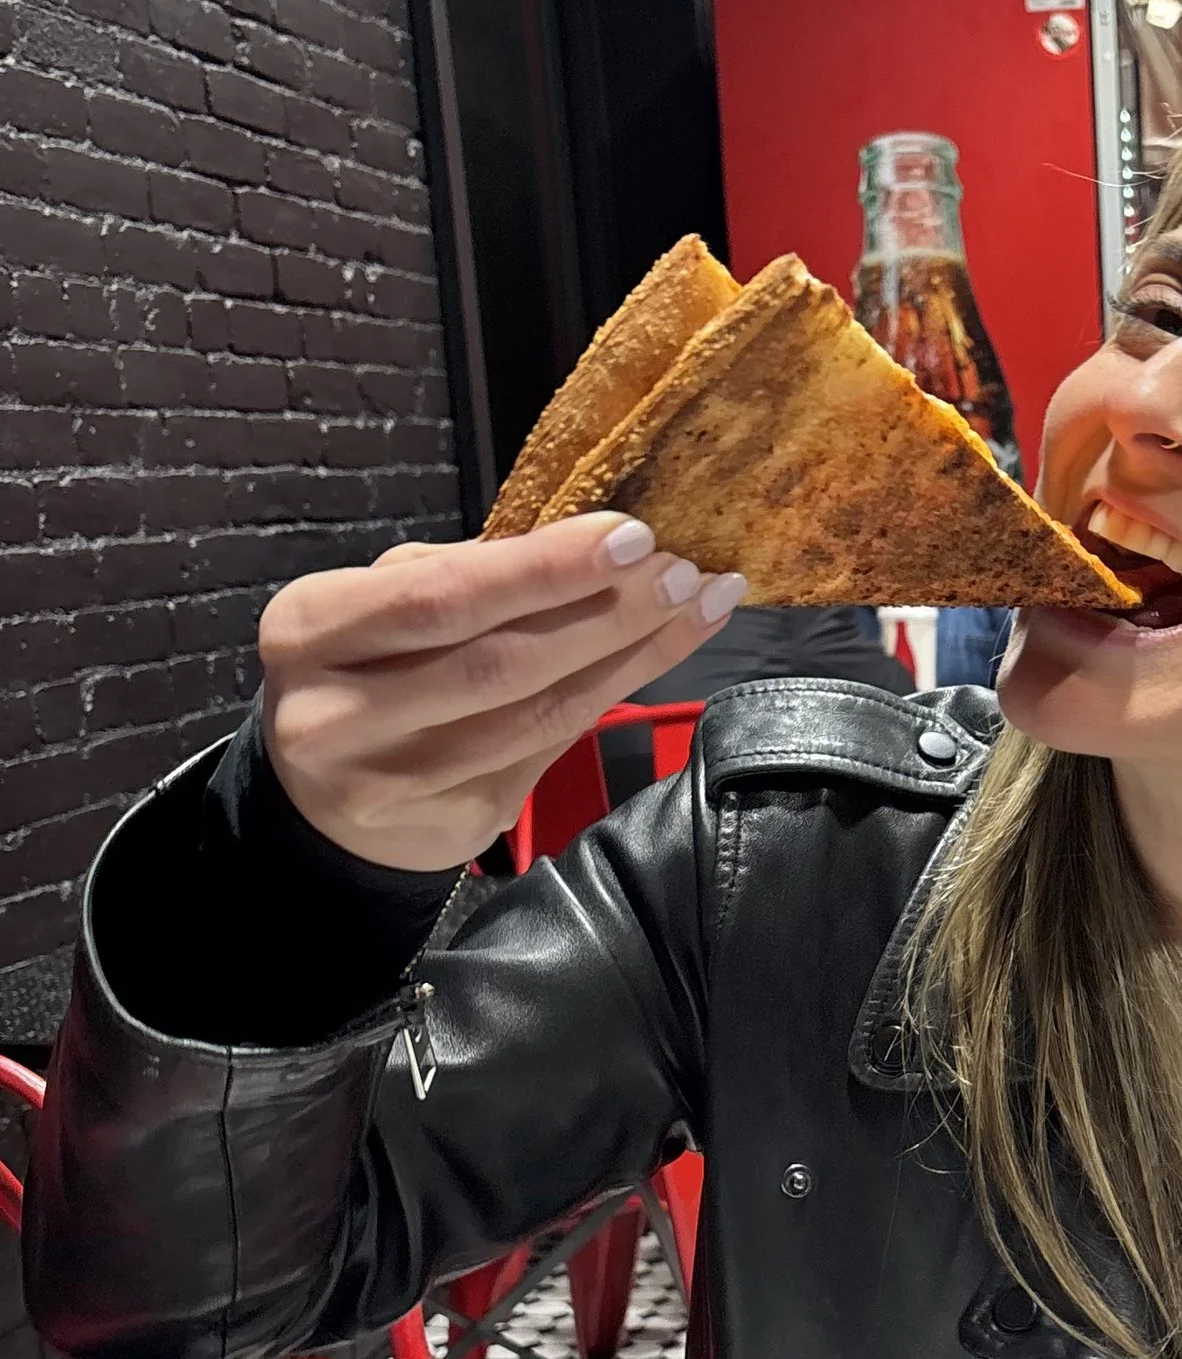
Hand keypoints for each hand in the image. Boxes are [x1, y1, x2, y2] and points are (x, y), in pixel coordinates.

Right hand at [260, 514, 744, 873]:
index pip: (440, 597)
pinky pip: (548, 751)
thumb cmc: (366, 670)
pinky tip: (657, 657)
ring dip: (629, 656)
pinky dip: (611, 698)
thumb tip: (586, 538)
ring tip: (696, 607)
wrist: (325, 802)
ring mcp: (391, 782)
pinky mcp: (452, 823)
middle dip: (605, 612)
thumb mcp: (380, 605)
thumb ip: (462, 573)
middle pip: (496, 661)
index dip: (542, 570)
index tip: (629, 535)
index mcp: (309, 632)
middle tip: (680, 572)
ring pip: (534, 714)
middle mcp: (335, 716)